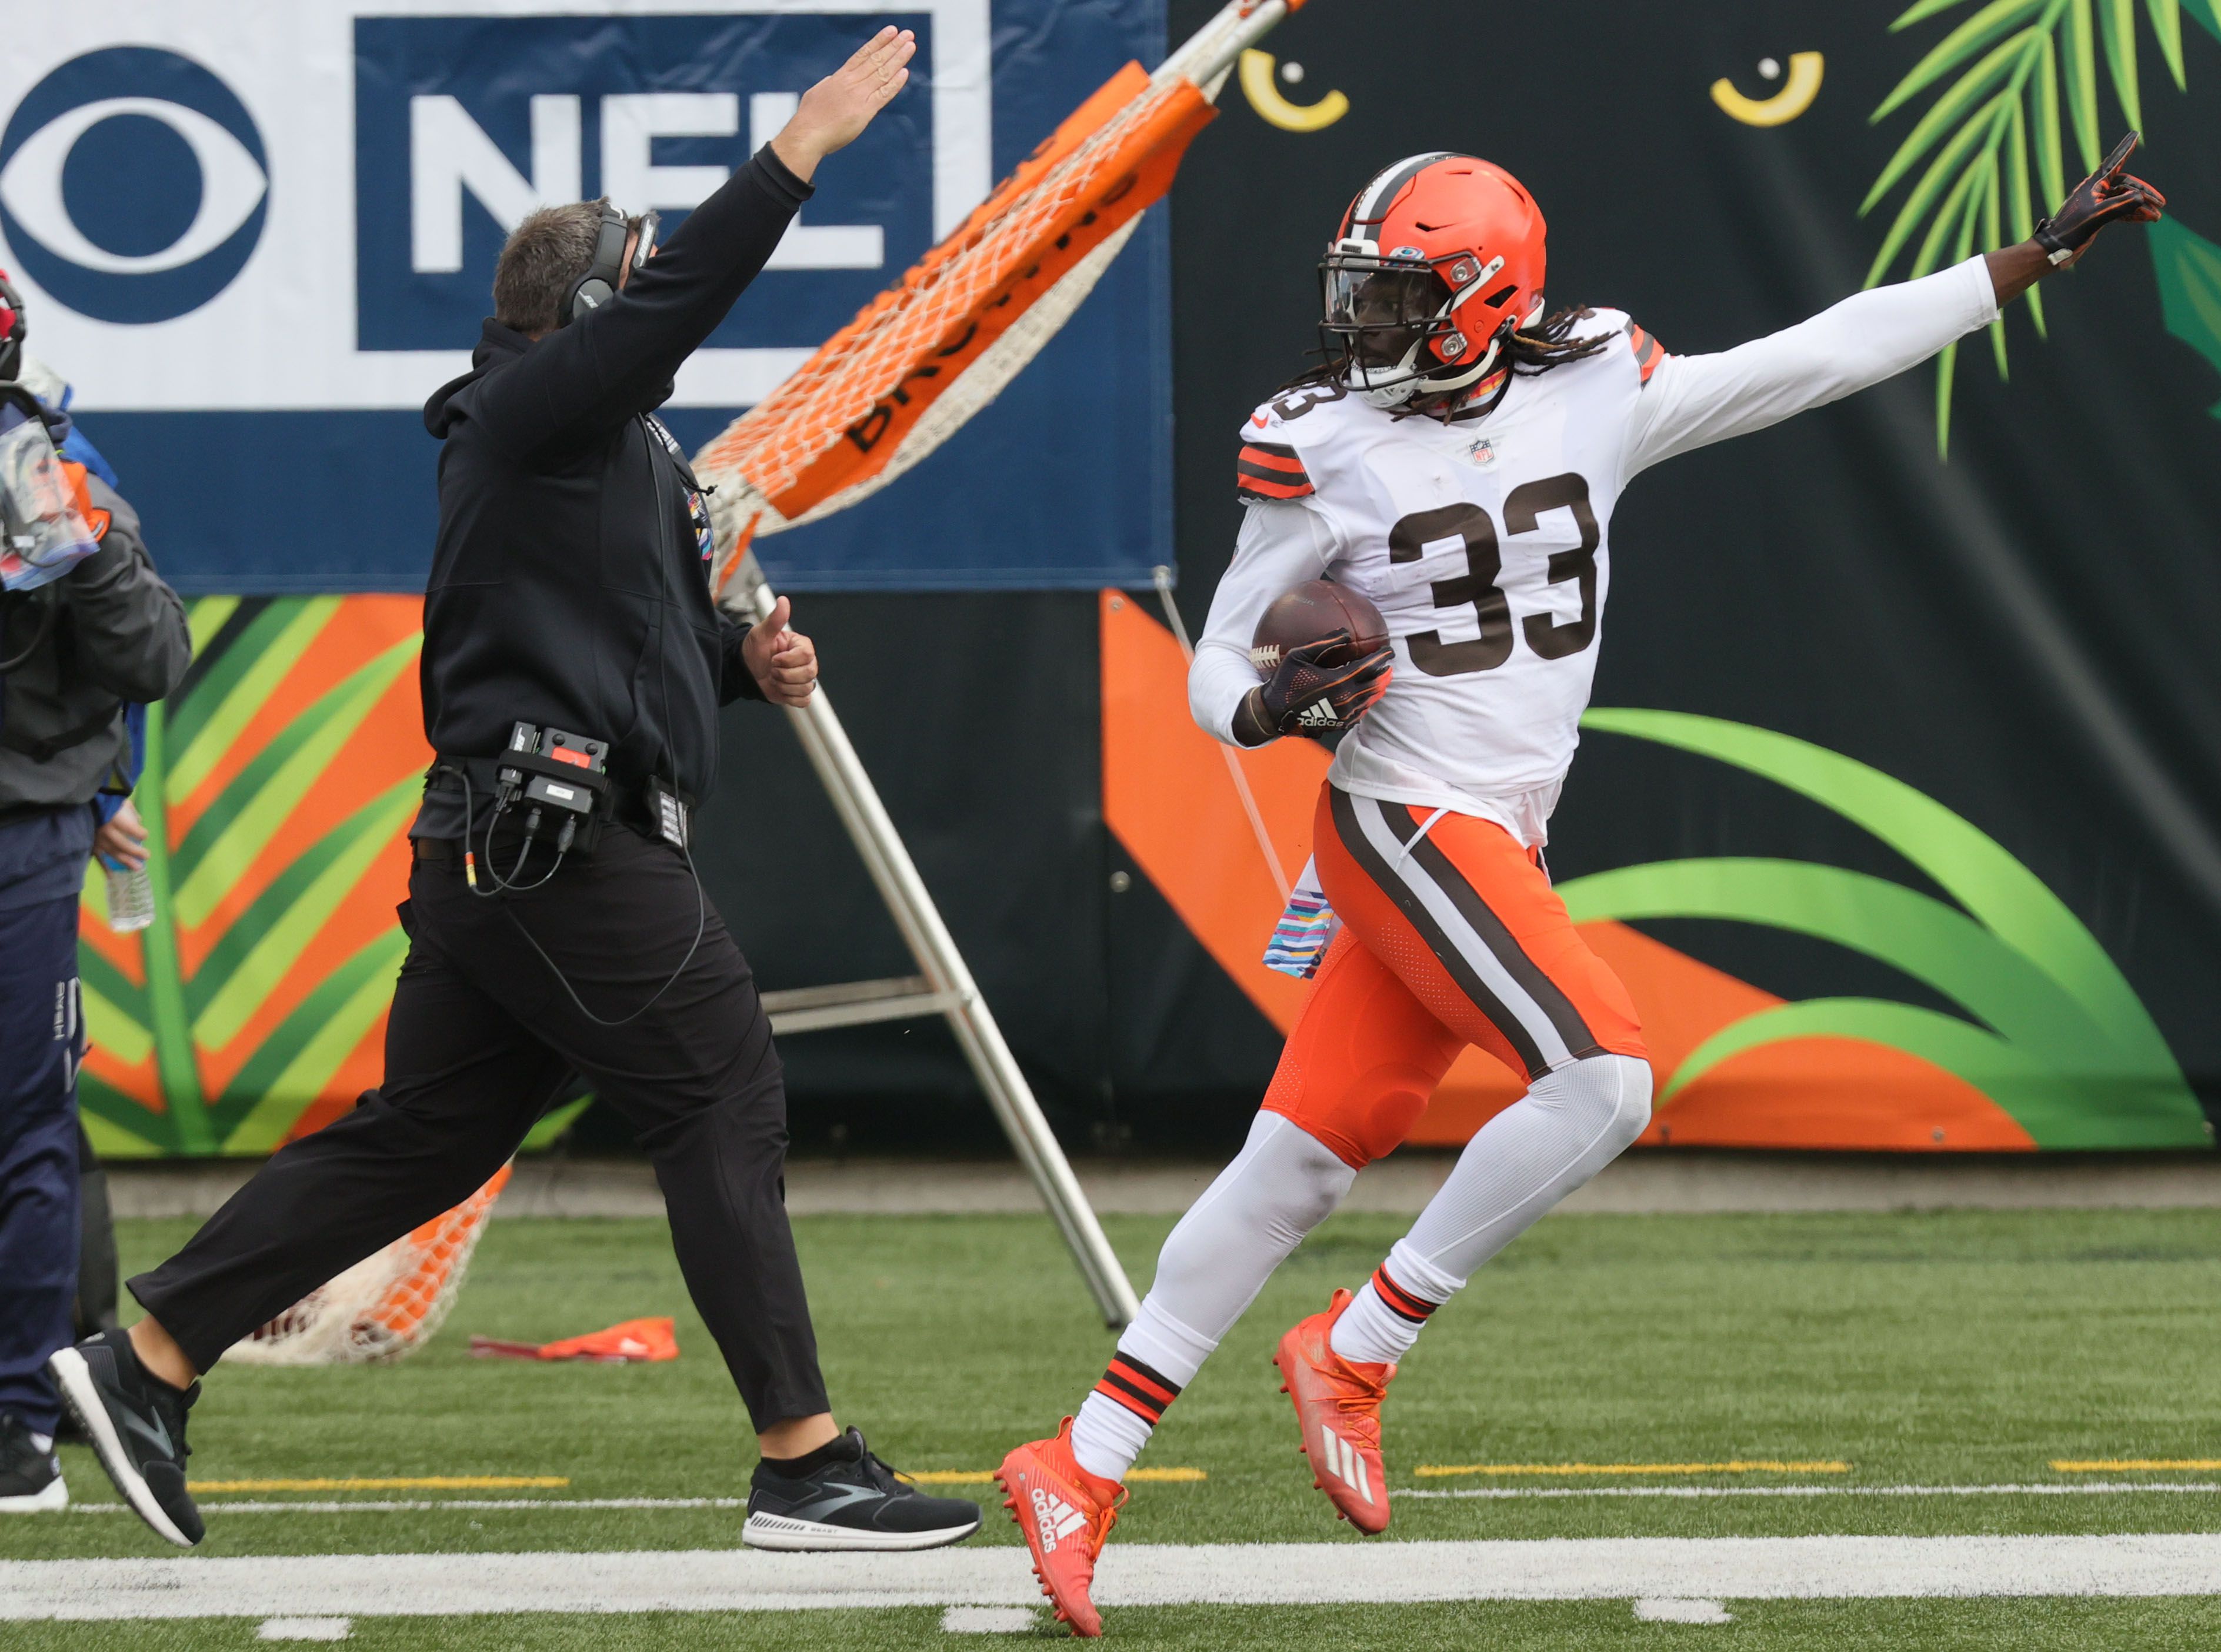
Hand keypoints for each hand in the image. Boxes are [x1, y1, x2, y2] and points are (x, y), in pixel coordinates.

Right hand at [94, 798, 147, 871]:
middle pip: (123, 845)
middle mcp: (106, 830)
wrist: (81, 801)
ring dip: (126, 861)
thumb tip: (138, 821)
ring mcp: (97, 838)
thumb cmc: (105, 800)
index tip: (145, 835)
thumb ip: (131, 812)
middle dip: (136, 852)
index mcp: (114, 819)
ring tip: (137, 868)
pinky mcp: (91, 843)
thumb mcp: (120, 802)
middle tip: (147, 856)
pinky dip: (105, 867)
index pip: (131, 829)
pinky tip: (112, 876)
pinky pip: (98, 857)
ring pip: (113, 853)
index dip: (140, 833)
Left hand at [743, 595, 818, 706]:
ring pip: (805, 688)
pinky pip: (803, 701)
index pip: (806, 656)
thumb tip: (783, 600)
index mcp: (802, 646)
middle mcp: (807, 662)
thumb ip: (775, 619)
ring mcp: (804, 678)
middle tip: (772, 668)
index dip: (787, 660)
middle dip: (784, 674)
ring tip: (774, 678)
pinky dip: (788, 697)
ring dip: (784, 686)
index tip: (773, 658)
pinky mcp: (799, 693)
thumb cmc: (754, 649)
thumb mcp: (762, 633)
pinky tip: (779, 688)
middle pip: (809, 674)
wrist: (746, 670)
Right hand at [769, 26, 915, 183]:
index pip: (862, 54)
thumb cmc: (810, 117)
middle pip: (876, 60)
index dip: (878, 42)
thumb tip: (834, 79)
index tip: (890, 32)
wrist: (807, 135)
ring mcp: (858, 96)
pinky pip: (883, 95)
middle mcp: (851, 82)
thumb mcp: (818, 92)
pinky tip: (904, 73)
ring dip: (898, 59)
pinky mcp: (864, 112)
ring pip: (882, 73)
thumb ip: (830, 84)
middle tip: (907, 35)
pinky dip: (894, 84)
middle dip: (893, 46)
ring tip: (910, 46)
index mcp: (840, 77)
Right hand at [1241, 631, 1392, 741]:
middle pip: (1375, 685)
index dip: (1381, 658)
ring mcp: (1343, 714)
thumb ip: (1324, 643)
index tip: (1389, 650)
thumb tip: (1345, 633)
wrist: (1275, 714)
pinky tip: (1367, 698)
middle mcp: (1345, 699)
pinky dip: (1367, 703)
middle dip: (1384, 674)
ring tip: (1383, 679)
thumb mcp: (1299, 656)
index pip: (1368, 668)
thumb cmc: (1285, 682)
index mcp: (1338, 682)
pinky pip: (1359, 713)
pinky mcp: (1339, 724)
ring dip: (1378, 688)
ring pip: (1369, 700)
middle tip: (1389, 665)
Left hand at [2037, 131, 2164, 266]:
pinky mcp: (2098, 215)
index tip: (2134, 134)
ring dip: (2142, 206)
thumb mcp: (2096, 217)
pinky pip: (2121, 210)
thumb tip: (2140, 197)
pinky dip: (2133, 213)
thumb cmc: (2071, 231)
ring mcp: (2098, 203)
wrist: (2054, 250)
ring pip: (2126, 199)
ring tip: (2156, 217)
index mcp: (2093, 185)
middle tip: (2161, 204)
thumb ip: (2119, 206)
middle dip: (2145, 194)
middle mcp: (2096, 190)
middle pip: (2127, 185)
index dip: (2125, 149)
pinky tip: (2145, 218)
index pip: (2114, 162)